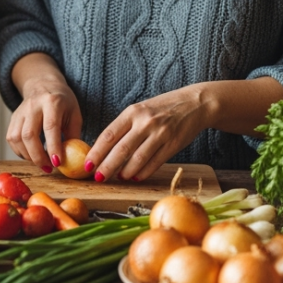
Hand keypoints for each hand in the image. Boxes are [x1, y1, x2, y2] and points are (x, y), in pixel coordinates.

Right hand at [6, 74, 81, 171]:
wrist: (42, 84)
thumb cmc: (63, 102)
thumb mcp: (75, 114)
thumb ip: (73, 136)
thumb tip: (74, 160)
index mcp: (52, 102)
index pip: (50, 127)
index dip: (53, 147)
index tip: (57, 163)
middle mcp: (33, 105)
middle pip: (29, 135)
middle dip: (38, 156)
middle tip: (49, 168)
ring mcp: (20, 111)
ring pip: (16, 138)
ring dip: (28, 156)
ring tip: (41, 162)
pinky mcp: (13, 118)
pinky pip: (11, 139)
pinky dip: (20, 151)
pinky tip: (31, 154)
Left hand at [85, 86, 204, 182]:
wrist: (195, 103)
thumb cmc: (163, 108)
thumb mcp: (141, 110)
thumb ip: (125, 126)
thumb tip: (104, 149)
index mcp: (132, 112)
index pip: (109, 135)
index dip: (96, 152)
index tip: (88, 164)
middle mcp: (145, 122)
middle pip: (121, 149)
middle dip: (107, 166)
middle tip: (98, 177)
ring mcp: (160, 133)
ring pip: (138, 158)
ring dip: (125, 171)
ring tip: (118, 178)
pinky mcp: (173, 144)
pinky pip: (155, 162)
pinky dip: (143, 172)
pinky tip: (135, 176)